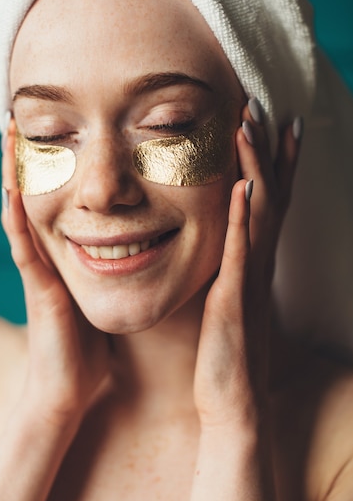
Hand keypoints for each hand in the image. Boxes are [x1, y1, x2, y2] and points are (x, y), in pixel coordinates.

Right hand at [1, 119, 109, 431]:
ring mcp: (39, 270)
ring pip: (23, 212)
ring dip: (15, 175)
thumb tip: (138, 249)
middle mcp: (47, 256)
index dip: (58, 167)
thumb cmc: (90, 344)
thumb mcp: (105, 298)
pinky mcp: (38, 289)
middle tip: (23, 116)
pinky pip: (24, 247)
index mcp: (66, 255)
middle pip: (37, 198)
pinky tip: (14, 187)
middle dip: (31, 158)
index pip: (61, 201)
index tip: (64, 129)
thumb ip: (114, 271)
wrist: (71, 387)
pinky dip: (16, 217)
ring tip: (11, 135)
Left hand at [193, 100, 301, 428]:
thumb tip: (220, 243)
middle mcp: (257, 262)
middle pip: (269, 194)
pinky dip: (241, 216)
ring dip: (254, 166)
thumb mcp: (228, 298)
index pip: (269, 200)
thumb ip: (227, 267)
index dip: (278, 162)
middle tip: (266, 105)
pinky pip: (239, 249)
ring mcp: (248, 276)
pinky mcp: (233, 296)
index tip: (280, 123)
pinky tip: (240, 185)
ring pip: (256, 211)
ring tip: (248, 126)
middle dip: (269, 149)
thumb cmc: (226, 348)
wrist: (233, 396)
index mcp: (253, 260)